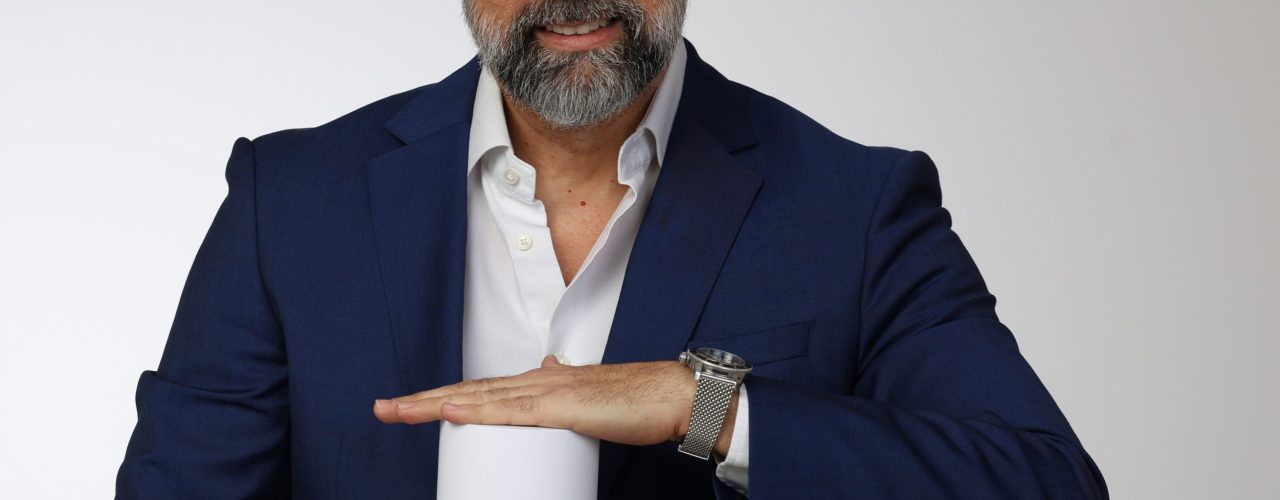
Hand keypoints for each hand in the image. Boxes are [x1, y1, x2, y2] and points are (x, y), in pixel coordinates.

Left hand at [374, 356, 737, 453]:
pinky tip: (449, 411)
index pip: (480, 390)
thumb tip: (546, 373)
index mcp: (541, 381)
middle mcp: (536, 380)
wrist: (670, 395)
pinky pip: (510, 411)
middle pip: (468, 391)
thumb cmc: (636, 400)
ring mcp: (547, 392)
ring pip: (478, 399)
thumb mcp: (588, 396)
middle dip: (423, 401)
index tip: (410, 406)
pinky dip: (476, 409)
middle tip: (382, 408)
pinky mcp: (561, 407)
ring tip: (397, 411)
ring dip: (434, 405)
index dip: (444, 397)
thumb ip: (564, 388)